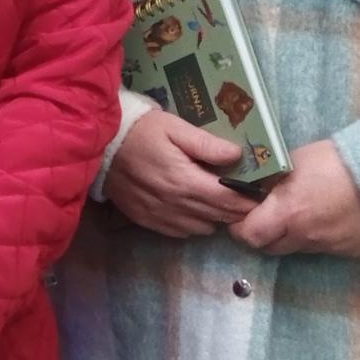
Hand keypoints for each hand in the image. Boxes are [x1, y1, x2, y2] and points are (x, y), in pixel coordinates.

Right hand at [106, 109, 258, 237]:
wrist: (99, 146)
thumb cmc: (141, 131)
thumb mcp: (175, 127)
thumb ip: (207, 143)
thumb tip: (238, 155)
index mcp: (186, 181)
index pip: (230, 200)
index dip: (249, 199)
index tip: (260, 193)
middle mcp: (176, 204)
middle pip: (220, 215)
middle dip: (237, 209)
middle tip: (247, 198)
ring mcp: (161, 216)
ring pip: (204, 227)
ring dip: (216, 217)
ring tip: (219, 201)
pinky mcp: (147, 220)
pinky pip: (182, 232)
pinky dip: (194, 223)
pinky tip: (193, 208)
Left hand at [231, 140, 359, 258]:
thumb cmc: (336, 160)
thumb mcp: (293, 163)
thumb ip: (272, 182)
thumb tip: (255, 190)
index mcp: (287, 212)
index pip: (249, 236)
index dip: (240, 228)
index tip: (240, 218)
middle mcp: (305, 236)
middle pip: (270, 248)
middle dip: (263, 235)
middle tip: (265, 218)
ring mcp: (329, 246)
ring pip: (297, 248)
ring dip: (291, 236)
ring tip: (300, 214)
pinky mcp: (350, 250)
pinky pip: (324, 248)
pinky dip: (319, 237)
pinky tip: (328, 218)